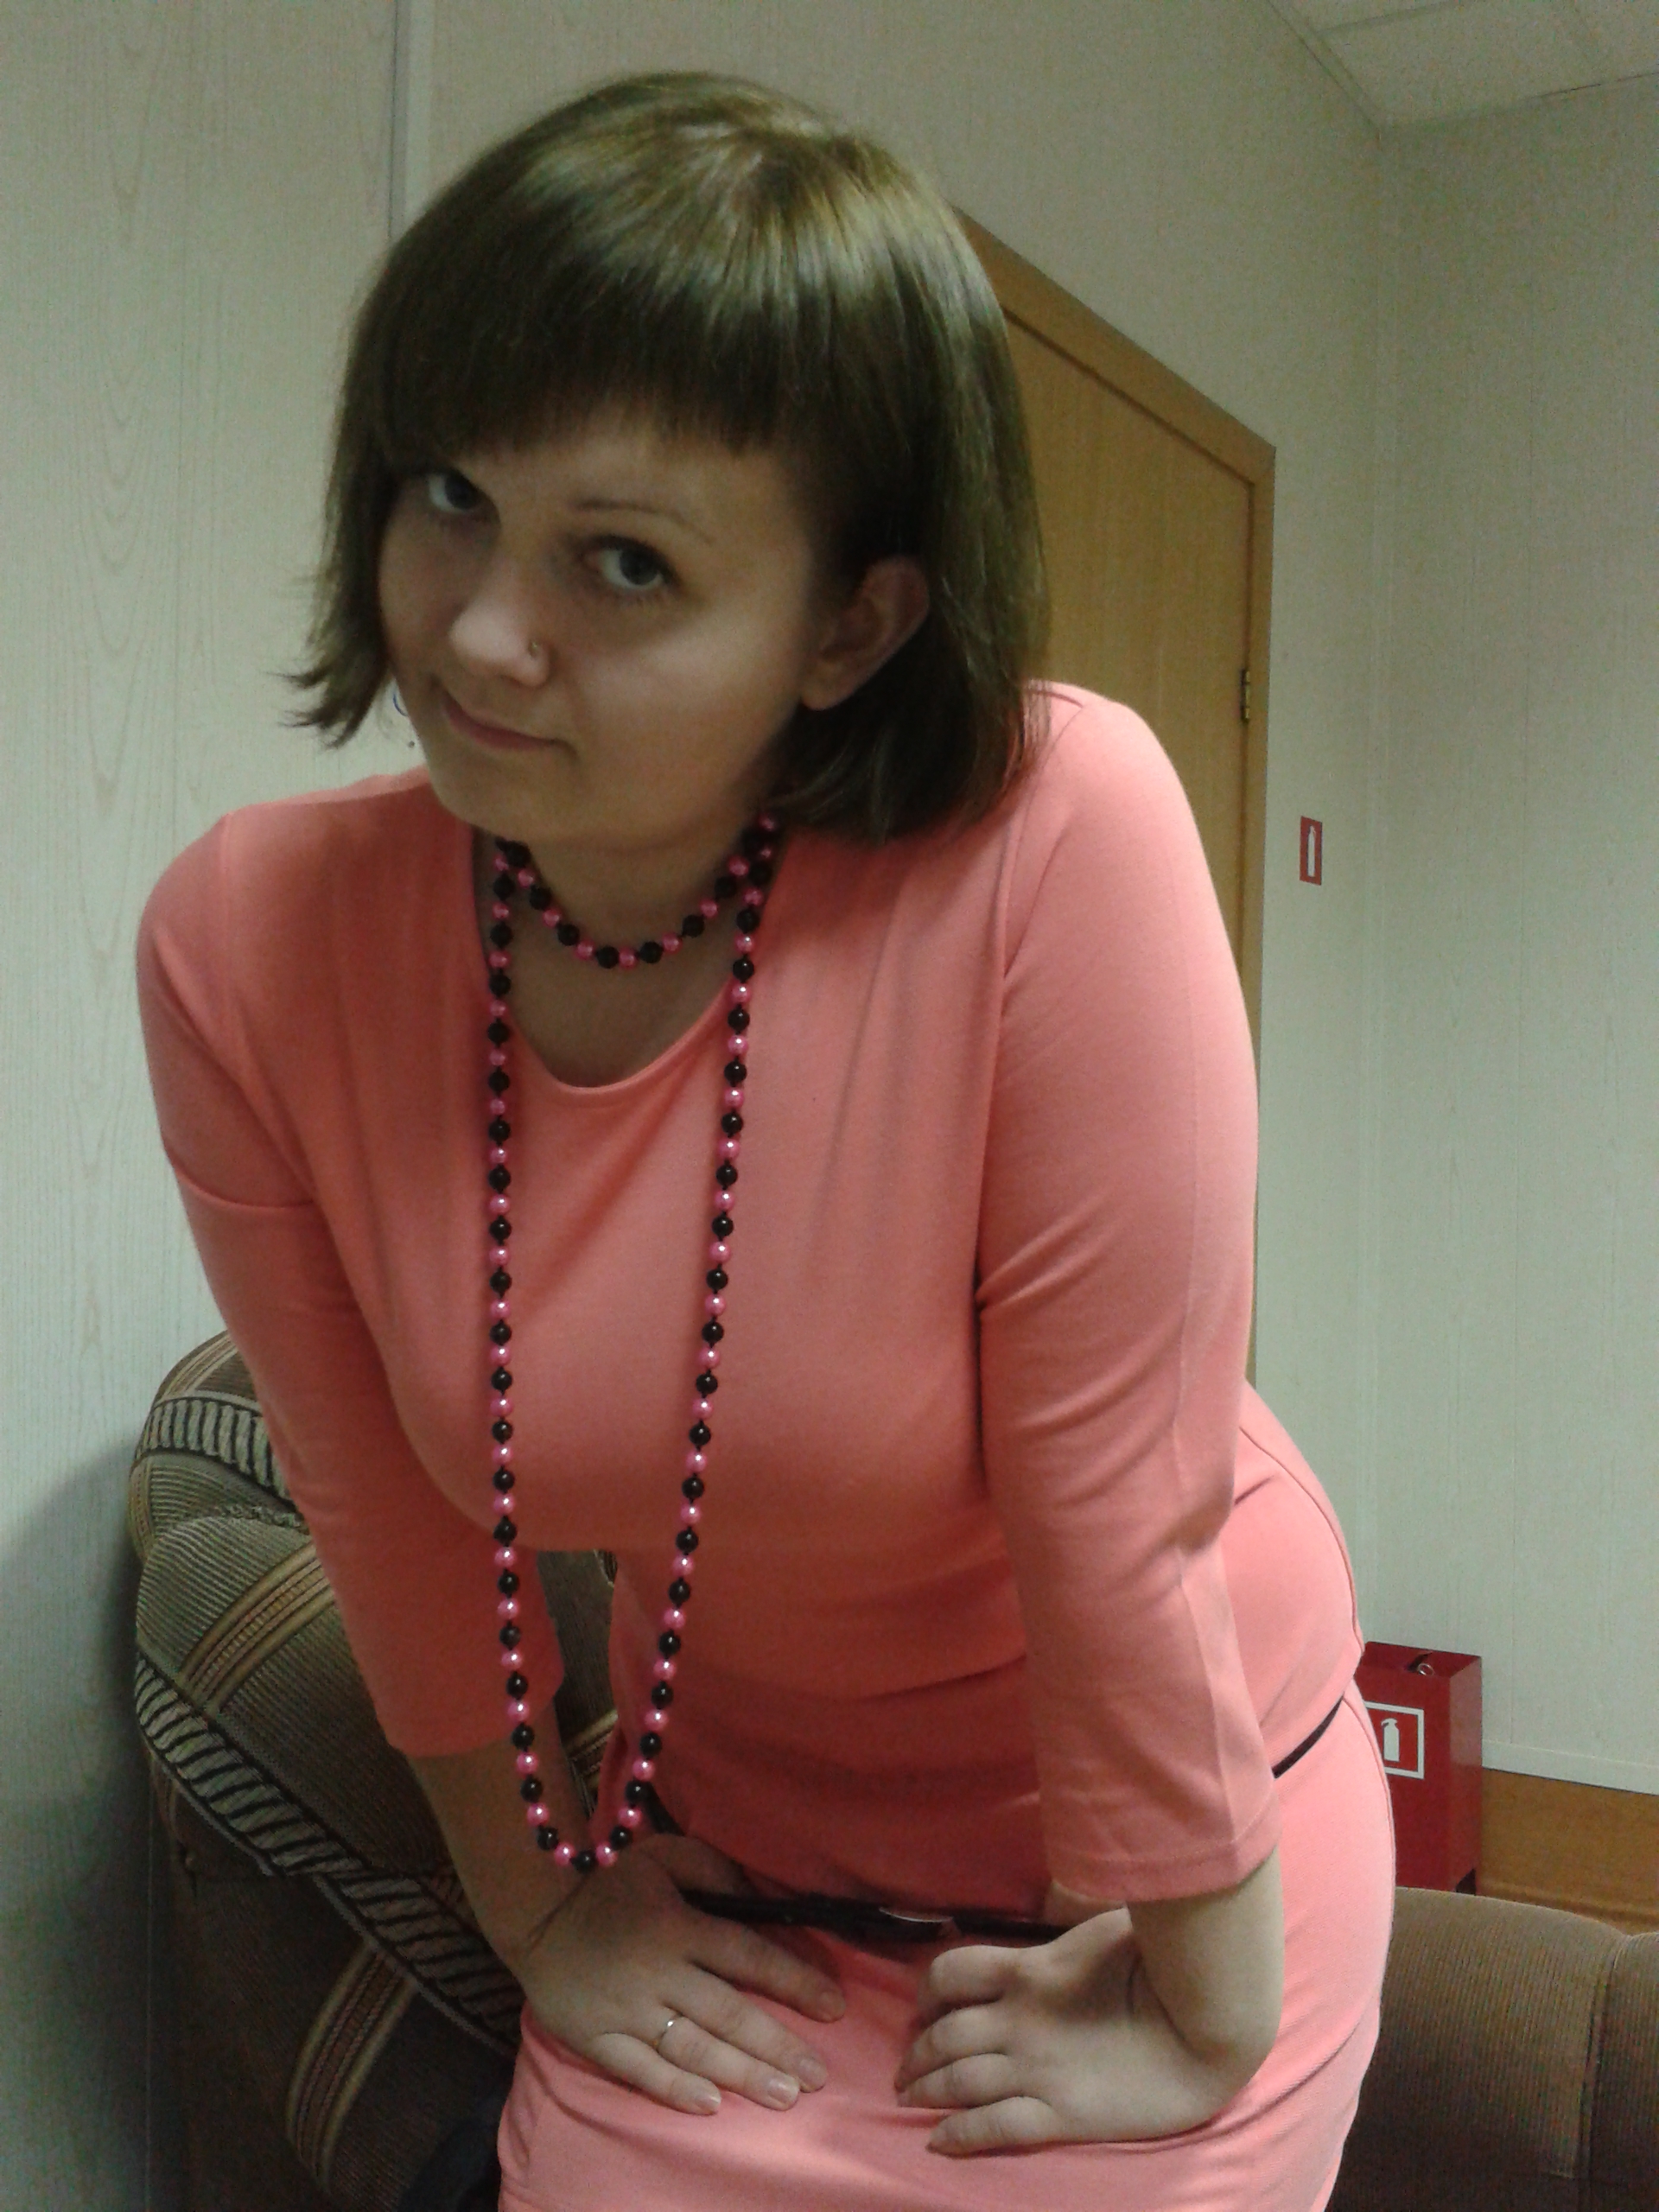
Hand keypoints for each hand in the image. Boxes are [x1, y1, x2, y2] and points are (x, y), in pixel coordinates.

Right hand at [512, 1835, 844, 2116]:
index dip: (794, 1981)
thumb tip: (760, 1898)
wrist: (537, 1912)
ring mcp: (628, 2010)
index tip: (833, 2007)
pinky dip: (674, 2089)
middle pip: (727, 2012)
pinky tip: (711, 2104)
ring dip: (740, 2074)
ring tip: (782, 2095)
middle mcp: (659, 1972)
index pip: (747, 1955)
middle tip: (817, 2076)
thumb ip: (715, 1870)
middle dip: (776, 2045)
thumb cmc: (612, 1883)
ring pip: (692, 2048)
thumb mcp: (665, 1856)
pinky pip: (639, 2069)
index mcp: (680, 1925)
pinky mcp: (597, 2038)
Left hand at [894, 1906, 1256, 2152]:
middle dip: (917, 2052)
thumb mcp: (1101, 1926)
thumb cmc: (1163, 1964)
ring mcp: (1036, 2069)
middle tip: (904, 2068)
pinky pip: (993, 2128)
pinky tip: (937, 2142)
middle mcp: (1020, 2021)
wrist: (1205, 2026)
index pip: (951, 1973)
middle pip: (944, 2035)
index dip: (927, 1991)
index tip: (921, 2007)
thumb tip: (1053, 1910)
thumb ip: (1064, 1932)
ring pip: (959, 2081)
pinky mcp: (1060, 2115)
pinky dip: (957, 2136)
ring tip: (908, 2099)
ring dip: (925, 2090)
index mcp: (1027, 1969)